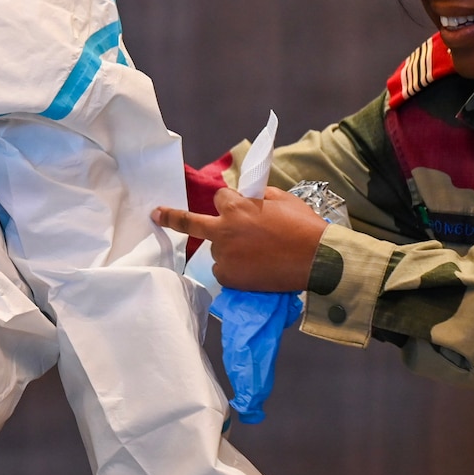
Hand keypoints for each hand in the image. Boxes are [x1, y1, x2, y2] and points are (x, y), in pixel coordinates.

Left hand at [153, 186, 324, 291]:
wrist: (316, 259)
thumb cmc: (303, 226)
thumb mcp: (282, 199)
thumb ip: (259, 196)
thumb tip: (250, 197)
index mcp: (235, 207)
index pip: (219, 198)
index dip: (229, 202)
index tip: (232, 205)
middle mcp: (223, 231)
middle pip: (190, 223)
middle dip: (171, 217)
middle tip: (157, 215)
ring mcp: (224, 256)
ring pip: (217, 251)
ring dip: (228, 250)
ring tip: (256, 255)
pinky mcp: (230, 278)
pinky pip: (224, 271)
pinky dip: (235, 270)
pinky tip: (254, 269)